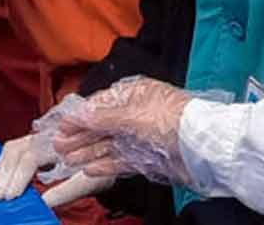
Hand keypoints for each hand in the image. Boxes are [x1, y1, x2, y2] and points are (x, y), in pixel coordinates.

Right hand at [0, 132, 116, 207]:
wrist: (113, 146)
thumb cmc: (105, 164)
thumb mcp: (90, 180)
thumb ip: (67, 191)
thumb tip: (44, 203)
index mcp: (61, 142)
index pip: (30, 156)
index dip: (19, 177)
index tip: (12, 195)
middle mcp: (47, 135)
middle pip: (16, 150)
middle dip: (5, 175)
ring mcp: (40, 136)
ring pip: (13, 148)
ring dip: (2, 170)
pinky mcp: (37, 142)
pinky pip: (15, 149)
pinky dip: (5, 164)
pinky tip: (0, 178)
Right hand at [55, 77, 197, 184]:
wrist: (204, 147)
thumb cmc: (173, 119)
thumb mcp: (133, 114)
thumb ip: (102, 118)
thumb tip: (76, 115)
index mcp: (134, 95)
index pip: (100, 104)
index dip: (79, 116)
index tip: (62, 126)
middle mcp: (136, 114)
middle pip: (102, 126)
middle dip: (80, 136)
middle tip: (59, 146)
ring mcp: (143, 137)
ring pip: (110, 145)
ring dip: (88, 152)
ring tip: (69, 159)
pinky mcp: (149, 158)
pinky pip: (122, 161)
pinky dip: (106, 165)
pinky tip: (91, 169)